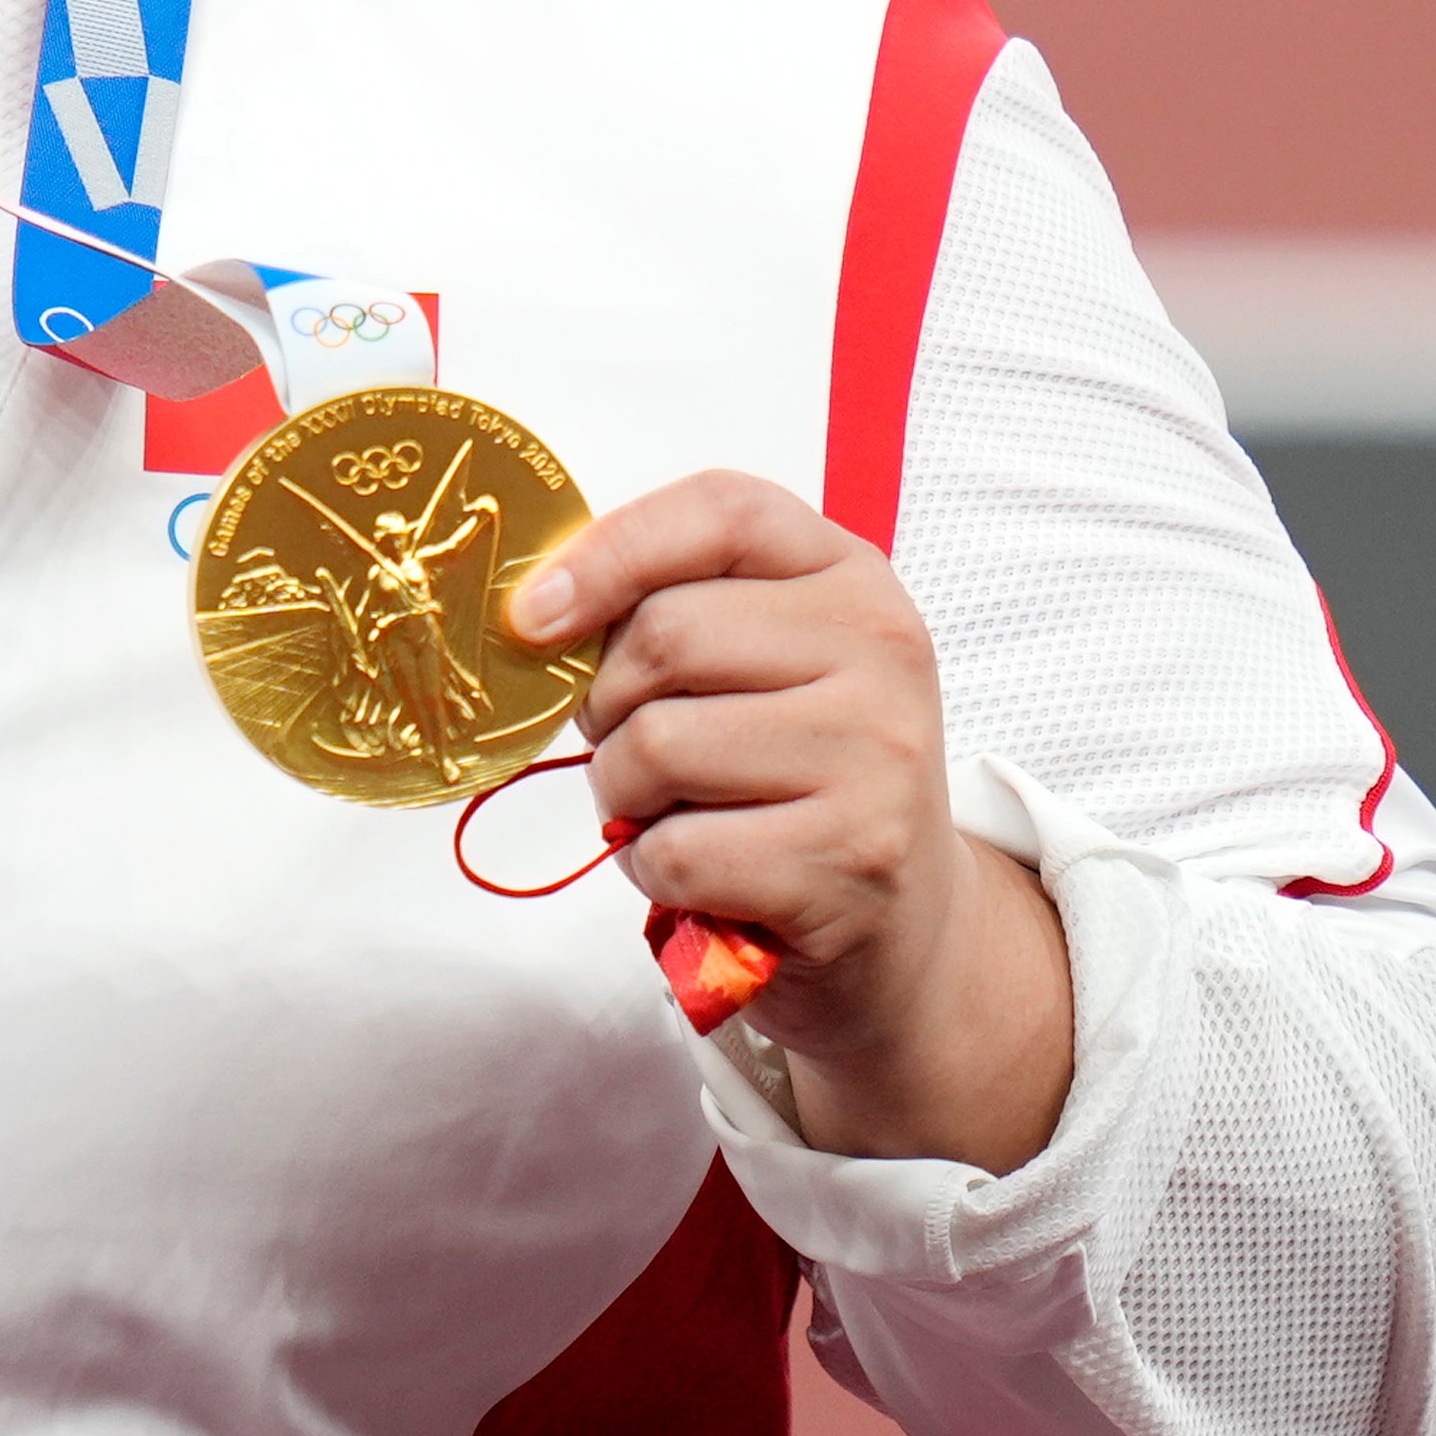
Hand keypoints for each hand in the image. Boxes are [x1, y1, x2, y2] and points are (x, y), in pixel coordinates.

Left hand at [508, 472, 1073, 1173]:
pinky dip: (653, 869)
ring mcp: (876, 756)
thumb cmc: (795, 778)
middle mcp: (882, 650)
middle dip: (606, 705)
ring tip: (673, 811)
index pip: (721, 512)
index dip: (610, 552)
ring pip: (657, 745)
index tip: (535, 614)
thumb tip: (532, 612)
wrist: (903, 924)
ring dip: (622, 794)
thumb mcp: (759, 663)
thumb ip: (668, 610)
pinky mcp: (849, 860)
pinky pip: (676, 849)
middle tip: (633, 746)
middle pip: (665, 636)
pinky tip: (701, 871)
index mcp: (852, 577)